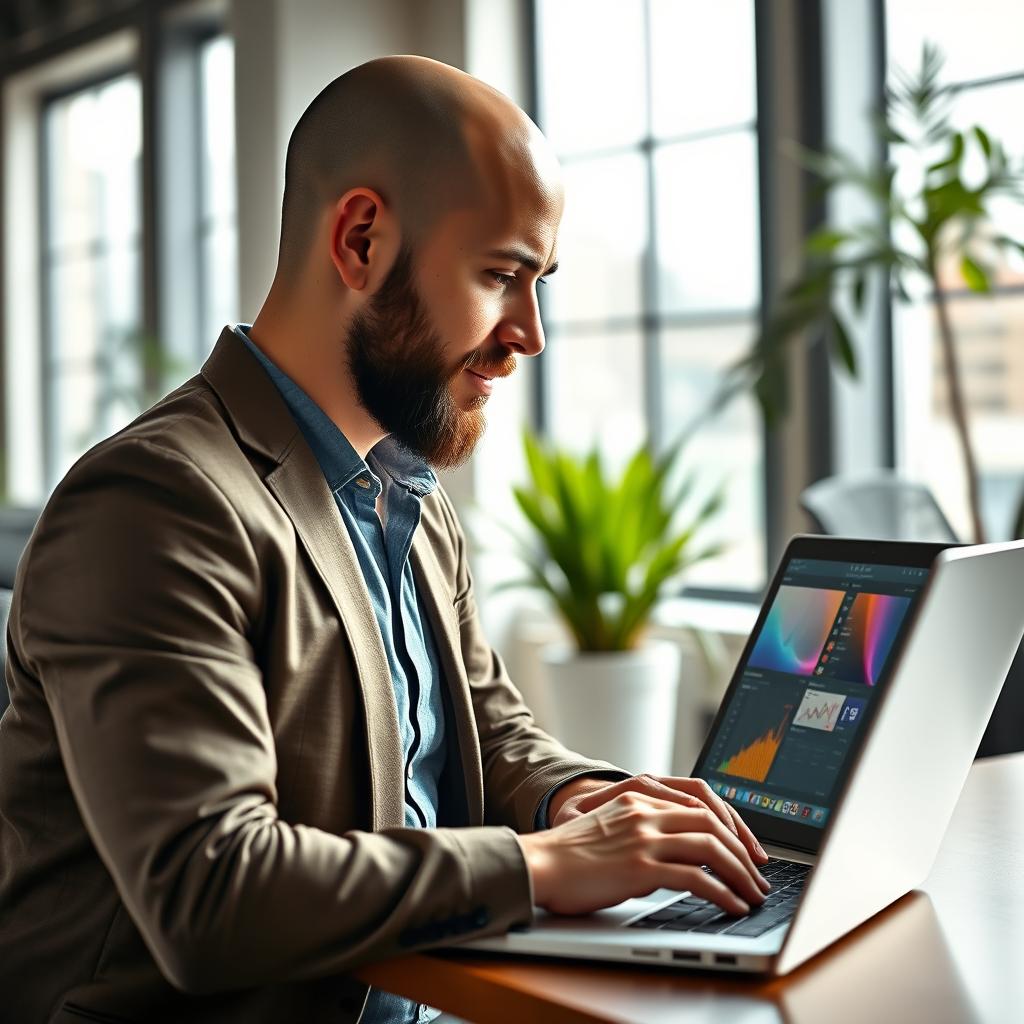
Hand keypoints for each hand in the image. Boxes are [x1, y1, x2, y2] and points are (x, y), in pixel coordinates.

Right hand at [519, 776, 770, 916]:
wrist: (538, 863)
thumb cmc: (568, 854)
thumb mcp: (610, 826)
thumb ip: (641, 827)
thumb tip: (672, 851)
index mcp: (639, 797)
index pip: (700, 803)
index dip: (729, 826)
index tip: (744, 849)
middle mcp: (646, 811)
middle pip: (712, 823)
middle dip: (742, 851)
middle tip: (757, 875)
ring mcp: (644, 837)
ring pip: (711, 848)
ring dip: (739, 873)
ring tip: (752, 894)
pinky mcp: (641, 866)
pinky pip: (696, 878)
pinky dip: (721, 893)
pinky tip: (731, 905)